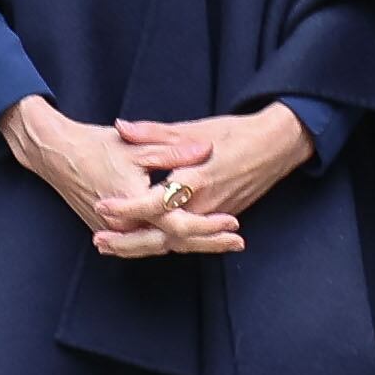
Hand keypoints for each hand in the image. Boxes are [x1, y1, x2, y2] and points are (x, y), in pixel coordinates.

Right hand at [5, 98, 234, 256]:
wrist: (56, 154)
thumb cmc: (95, 145)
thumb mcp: (137, 145)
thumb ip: (173, 150)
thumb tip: (205, 150)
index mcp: (133, 203)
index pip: (177, 224)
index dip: (207, 226)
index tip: (233, 222)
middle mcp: (123, 225)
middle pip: (173, 242)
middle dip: (207, 243)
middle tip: (237, 241)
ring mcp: (114, 232)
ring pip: (160, 246)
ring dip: (191, 245)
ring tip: (221, 243)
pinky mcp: (109, 232)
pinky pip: (145, 242)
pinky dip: (168, 242)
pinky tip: (188, 240)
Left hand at [116, 105, 313, 236]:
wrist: (275, 147)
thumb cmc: (236, 133)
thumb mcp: (194, 127)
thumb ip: (154, 132)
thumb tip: (121, 127)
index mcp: (196, 179)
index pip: (155, 203)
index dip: (127, 207)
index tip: (102, 206)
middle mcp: (204, 205)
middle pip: (162, 235)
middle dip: (128, 242)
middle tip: (99, 241)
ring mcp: (213, 216)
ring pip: (173, 243)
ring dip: (140, 247)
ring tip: (109, 246)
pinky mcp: (218, 219)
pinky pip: (187, 240)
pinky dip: (162, 243)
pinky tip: (141, 243)